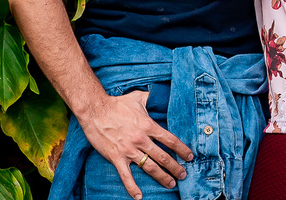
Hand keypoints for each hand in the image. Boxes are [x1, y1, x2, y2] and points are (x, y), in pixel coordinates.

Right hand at [78, 91, 193, 198]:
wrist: (95, 110)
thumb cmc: (117, 103)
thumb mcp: (139, 97)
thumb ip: (153, 99)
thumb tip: (163, 96)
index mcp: (149, 126)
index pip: (171, 140)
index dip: (182, 149)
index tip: (190, 157)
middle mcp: (141, 139)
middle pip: (163, 157)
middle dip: (175, 167)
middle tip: (183, 175)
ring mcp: (129, 150)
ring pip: (149, 167)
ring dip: (162, 177)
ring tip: (171, 184)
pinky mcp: (116, 157)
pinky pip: (126, 176)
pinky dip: (132, 187)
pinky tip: (139, 196)